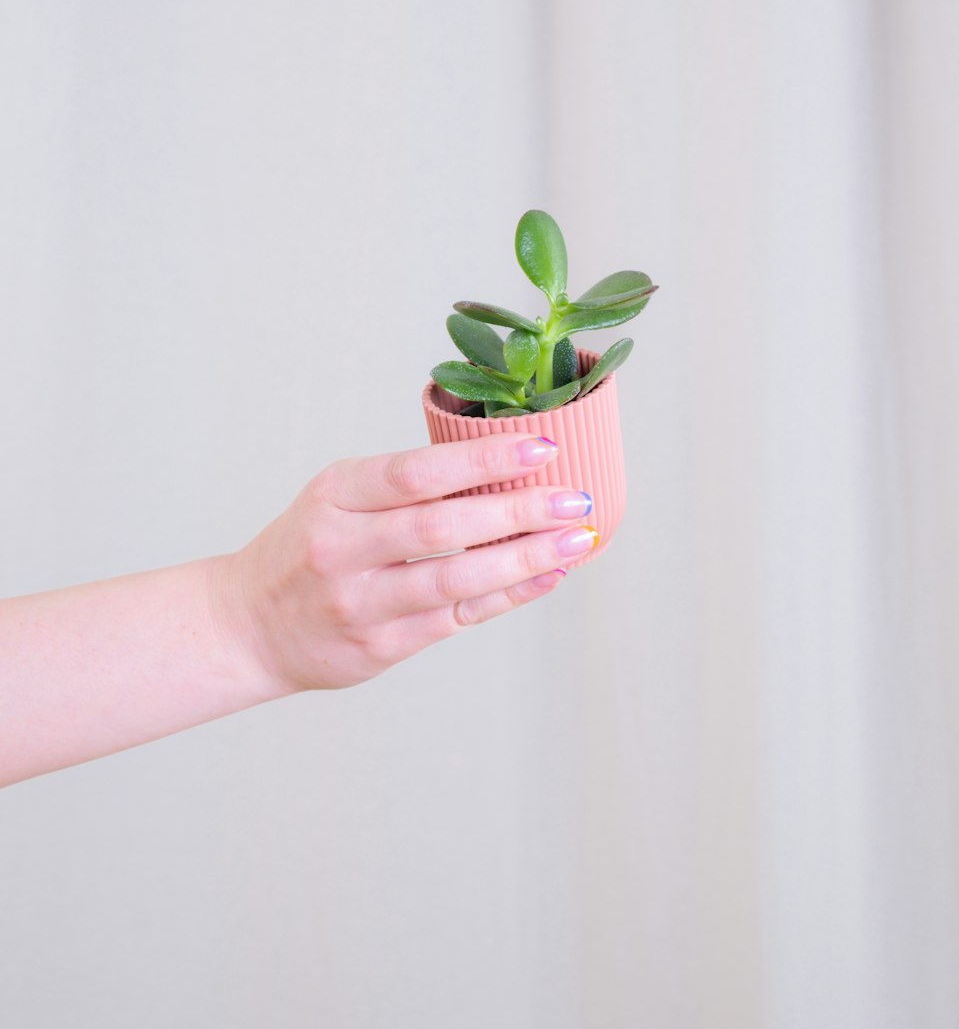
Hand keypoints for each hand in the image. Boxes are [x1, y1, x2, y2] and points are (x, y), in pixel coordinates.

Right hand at [212, 434, 598, 693]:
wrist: (247, 625)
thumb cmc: (309, 547)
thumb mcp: (338, 496)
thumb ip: (404, 484)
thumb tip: (502, 466)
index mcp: (335, 495)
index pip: (417, 472)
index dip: (483, 459)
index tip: (540, 446)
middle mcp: (343, 548)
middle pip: (442, 526)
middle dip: (518, 509)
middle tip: (574, 498)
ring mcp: (360, 603)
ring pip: (455, 580)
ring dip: (524, 557)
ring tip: (575, 538)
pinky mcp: (380, 647)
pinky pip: (457, 618)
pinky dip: (508, 595)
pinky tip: (547, 574)